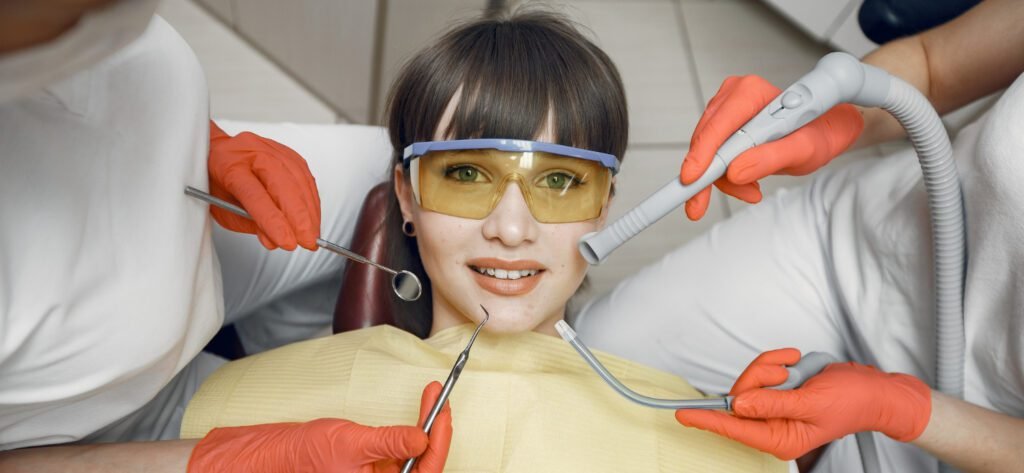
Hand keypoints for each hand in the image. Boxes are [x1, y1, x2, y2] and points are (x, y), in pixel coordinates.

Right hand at [188, 381, 451, 471]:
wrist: (283, 455)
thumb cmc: (310, 454)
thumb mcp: (354, 443)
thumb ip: (390, 442)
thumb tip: (422, 438)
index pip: (426, 470)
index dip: (439, 441)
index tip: (442, 413)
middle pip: (425, 465)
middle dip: (436, 432)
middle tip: (440, 402)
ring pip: (418, 458)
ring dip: (427, 428)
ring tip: (432, 401)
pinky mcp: (380, 472)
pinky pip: (405, 454)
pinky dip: (414, 432)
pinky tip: (421, 414)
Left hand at [208, 120, 320, 249]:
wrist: (217, 155)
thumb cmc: (217, 182)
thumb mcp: (224, 210)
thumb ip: (250, 224)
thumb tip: (274, 239)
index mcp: (229, 166)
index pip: (255, 196)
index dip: (275, 221)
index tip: (287, 242)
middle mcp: (252, 153)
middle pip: (284, 185)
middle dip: (300, 218)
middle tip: (307, 241)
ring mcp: (272, 150)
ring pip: (299, 180)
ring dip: (310, 211)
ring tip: (312, 233)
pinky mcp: (288, 154)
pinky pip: (306, 177)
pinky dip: (312, 200)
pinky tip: (313, 215)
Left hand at [674, 348, 930, 459]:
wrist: (874, 389)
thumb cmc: (852, 401)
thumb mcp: (811, 403)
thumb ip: (774, 404)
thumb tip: (740, 405)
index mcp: (779, 438)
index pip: (734, 428)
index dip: (707, 419)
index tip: (682, 414)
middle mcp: (772, 425)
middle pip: (740, 398)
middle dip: (760, 377)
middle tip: (786, 374)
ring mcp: (774, 406)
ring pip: (750, 380)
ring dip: (771, 367)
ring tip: (797, 370)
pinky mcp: (777, 390)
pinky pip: (762, 370)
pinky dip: (777, 362)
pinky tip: (797, 364)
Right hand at [679, 75, 863, 219]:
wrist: (825, 130)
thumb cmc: (818, 133)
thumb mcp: (804, 150)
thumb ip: (771, 159)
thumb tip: (736, 172)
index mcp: (752, 92)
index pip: (718, 126)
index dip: (702, 155)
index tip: (692, 180)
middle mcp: (734, 96)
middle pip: (707, 141)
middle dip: (711, 175)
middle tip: (711, 202)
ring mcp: (727, 109)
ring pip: (707, 151)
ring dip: (723, 178)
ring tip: (751, 189)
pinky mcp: (725, 124)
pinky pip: (713, 154)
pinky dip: (726, 174)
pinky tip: (746, 182)